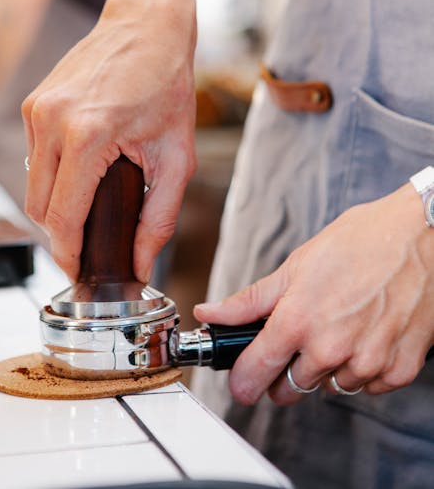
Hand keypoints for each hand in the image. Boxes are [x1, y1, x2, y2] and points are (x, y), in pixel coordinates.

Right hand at [22, 0, 196, 281]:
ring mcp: (37, 110)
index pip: (62, 217)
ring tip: (92, 207)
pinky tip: (84, 173)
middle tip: (90, 247)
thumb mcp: (177, 156)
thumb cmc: (167, 81)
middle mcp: (51, 121)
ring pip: (32, 184)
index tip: (81, 272)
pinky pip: (34, 157)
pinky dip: (54, 176)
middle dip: (62, 235)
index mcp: (86, 135)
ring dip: (56, 205)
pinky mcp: (34, 103)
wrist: (147, 25)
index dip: (69, 254)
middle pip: (39, 207)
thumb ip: (159, 216)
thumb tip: (139, 262)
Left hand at [195, 184, 433, 405]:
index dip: (243, 381)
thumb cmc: (361, 242)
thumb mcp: (296, 265)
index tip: (242, 384)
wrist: (420, 236)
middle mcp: (331, 348)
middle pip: (292, 386)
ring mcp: (368, 362)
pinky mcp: (399, 369)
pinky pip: (368, 385)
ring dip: (329, 367)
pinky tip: (367, 334)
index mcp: (298, 320)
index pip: (255, 372)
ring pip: (332, 386)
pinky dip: (364, 367)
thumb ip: (250, 300)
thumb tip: (210, 314)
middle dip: (287, 371)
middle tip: (297, 342)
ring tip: (340, 326)